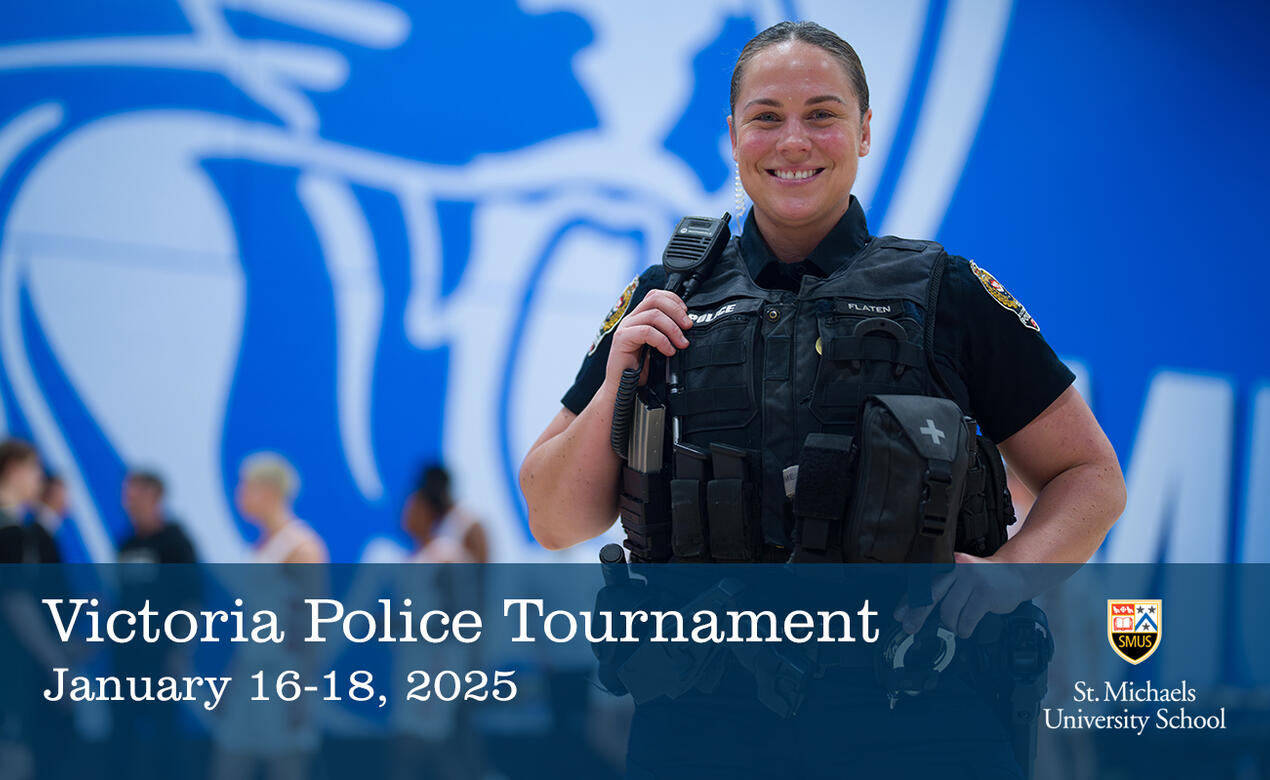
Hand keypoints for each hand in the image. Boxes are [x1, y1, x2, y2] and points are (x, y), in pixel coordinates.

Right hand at [604, 289, 691, 385]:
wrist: (622, 389)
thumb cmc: (640, 371)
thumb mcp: (658, 348)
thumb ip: (667, 335)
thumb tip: (688, 328)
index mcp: (639, 318)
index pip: (655, 296)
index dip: (674, 300)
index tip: (687, 314)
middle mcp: (631, 319)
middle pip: (655, 299)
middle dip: (676, 311)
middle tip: (688, 327)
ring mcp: (625, 328)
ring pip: (653, 315)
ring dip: (673, 328)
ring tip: (681, 344)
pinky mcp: (622, 339)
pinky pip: (647, 331)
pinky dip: (662, 340)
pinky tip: (668, 351)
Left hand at [892, 552, 1028, 637]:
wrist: (1016, 573)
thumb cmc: (984, 580)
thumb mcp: (960, 579)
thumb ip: (943, 590)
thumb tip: (917, 611)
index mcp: (948, 564)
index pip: (924, 583)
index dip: (910, 601)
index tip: (899, 615)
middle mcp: (957, 569)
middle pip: (931, 595)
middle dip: (918, 614)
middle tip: (910, 628)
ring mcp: (972, 579)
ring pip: (949, 611)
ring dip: (951, 624)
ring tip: (957, 625)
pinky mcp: (986, 593)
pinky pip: (967, 618)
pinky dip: (964, 628)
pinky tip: (966, 629)